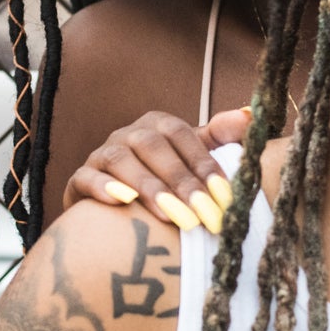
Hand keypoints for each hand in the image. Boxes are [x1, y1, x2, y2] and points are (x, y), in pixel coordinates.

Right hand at [61, 108, 251, 233]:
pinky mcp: (79, 179)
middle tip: (203, 214)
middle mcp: (128, 134)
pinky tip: (122, 203)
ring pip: (121, 162)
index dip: (204, 164)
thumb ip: (220, 138)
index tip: (225, 196)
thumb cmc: (164, 185)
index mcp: (158, 125)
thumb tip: (250, 114)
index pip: (183, 136)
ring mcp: (102, 154)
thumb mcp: (193, 160)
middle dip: (181, 182)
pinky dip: (102, 188)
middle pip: (153, 148)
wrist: (117, 214)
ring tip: (170, 216)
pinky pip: (86, 177)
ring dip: (147, 188)